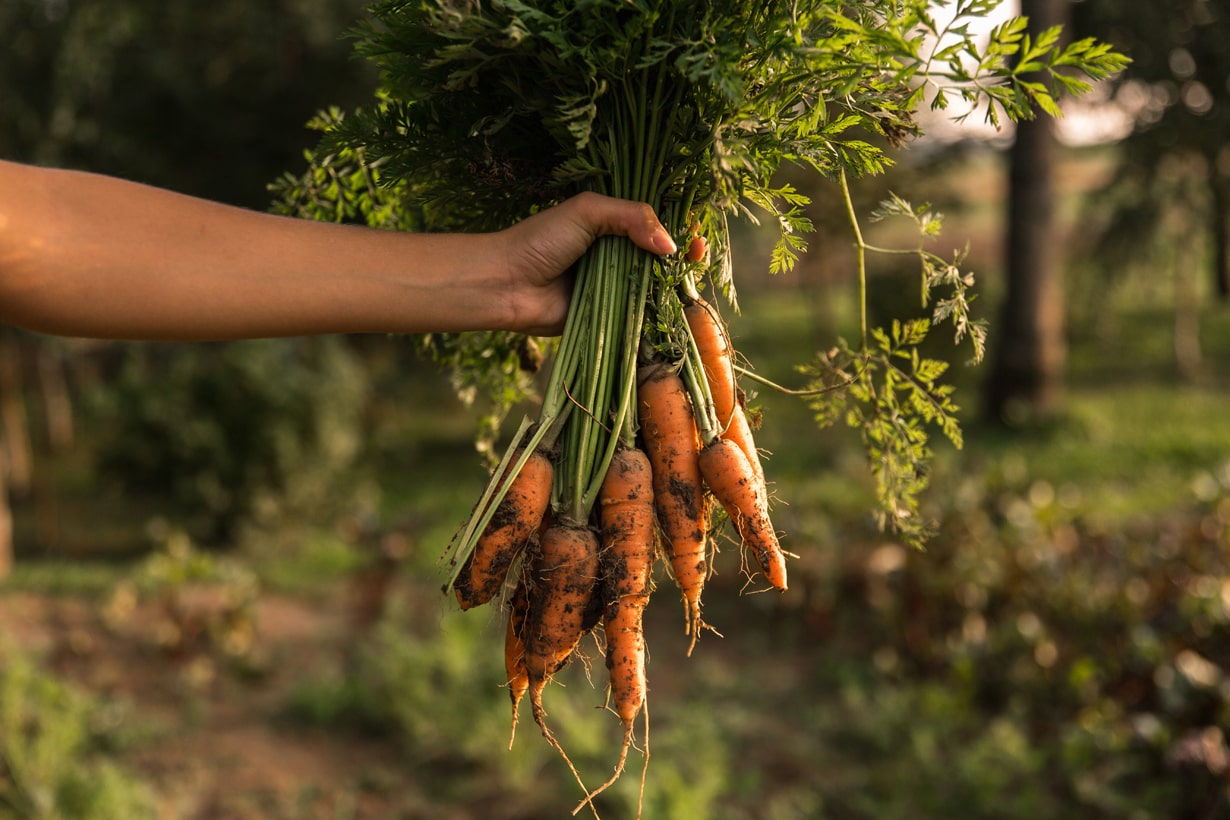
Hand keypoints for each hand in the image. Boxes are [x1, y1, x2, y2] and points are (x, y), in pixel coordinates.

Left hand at [496, 192, 704, 335]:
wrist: (508, 284)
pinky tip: (676, 309)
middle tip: (698, 254)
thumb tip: (669, 245)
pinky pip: (638, 315)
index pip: (654, 226)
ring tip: (691, 278)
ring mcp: (613, 289)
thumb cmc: (541, 240)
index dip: (678, 229)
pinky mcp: (608, 318)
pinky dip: (656, 314)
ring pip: (654, 288)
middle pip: (660, 258)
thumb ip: (632, 217)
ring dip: (674, 286)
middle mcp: (616, 257)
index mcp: (611, 227)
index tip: (696, 232)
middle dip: (683, 257)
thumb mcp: (588, 211)